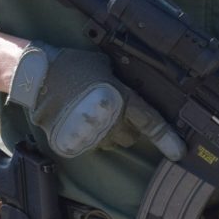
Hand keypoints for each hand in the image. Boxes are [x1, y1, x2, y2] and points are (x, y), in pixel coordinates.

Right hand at [7, 42, 184, 160]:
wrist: (39, 78)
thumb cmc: (71, 67)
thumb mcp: (105, 67)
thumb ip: (122, 81)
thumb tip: (132, 86)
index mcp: (122, 100)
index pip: (152, 123)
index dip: (168, 140)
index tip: (179, 152)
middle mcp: (111, 121)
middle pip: (132, 136)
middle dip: (130, 126)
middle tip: (116, 109)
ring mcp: (93, 135)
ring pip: (113, 141)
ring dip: (111, 131)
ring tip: (96, 111)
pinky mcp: (77, 143)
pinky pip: (94, 143)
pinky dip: (93, 134)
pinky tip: (82, 118)